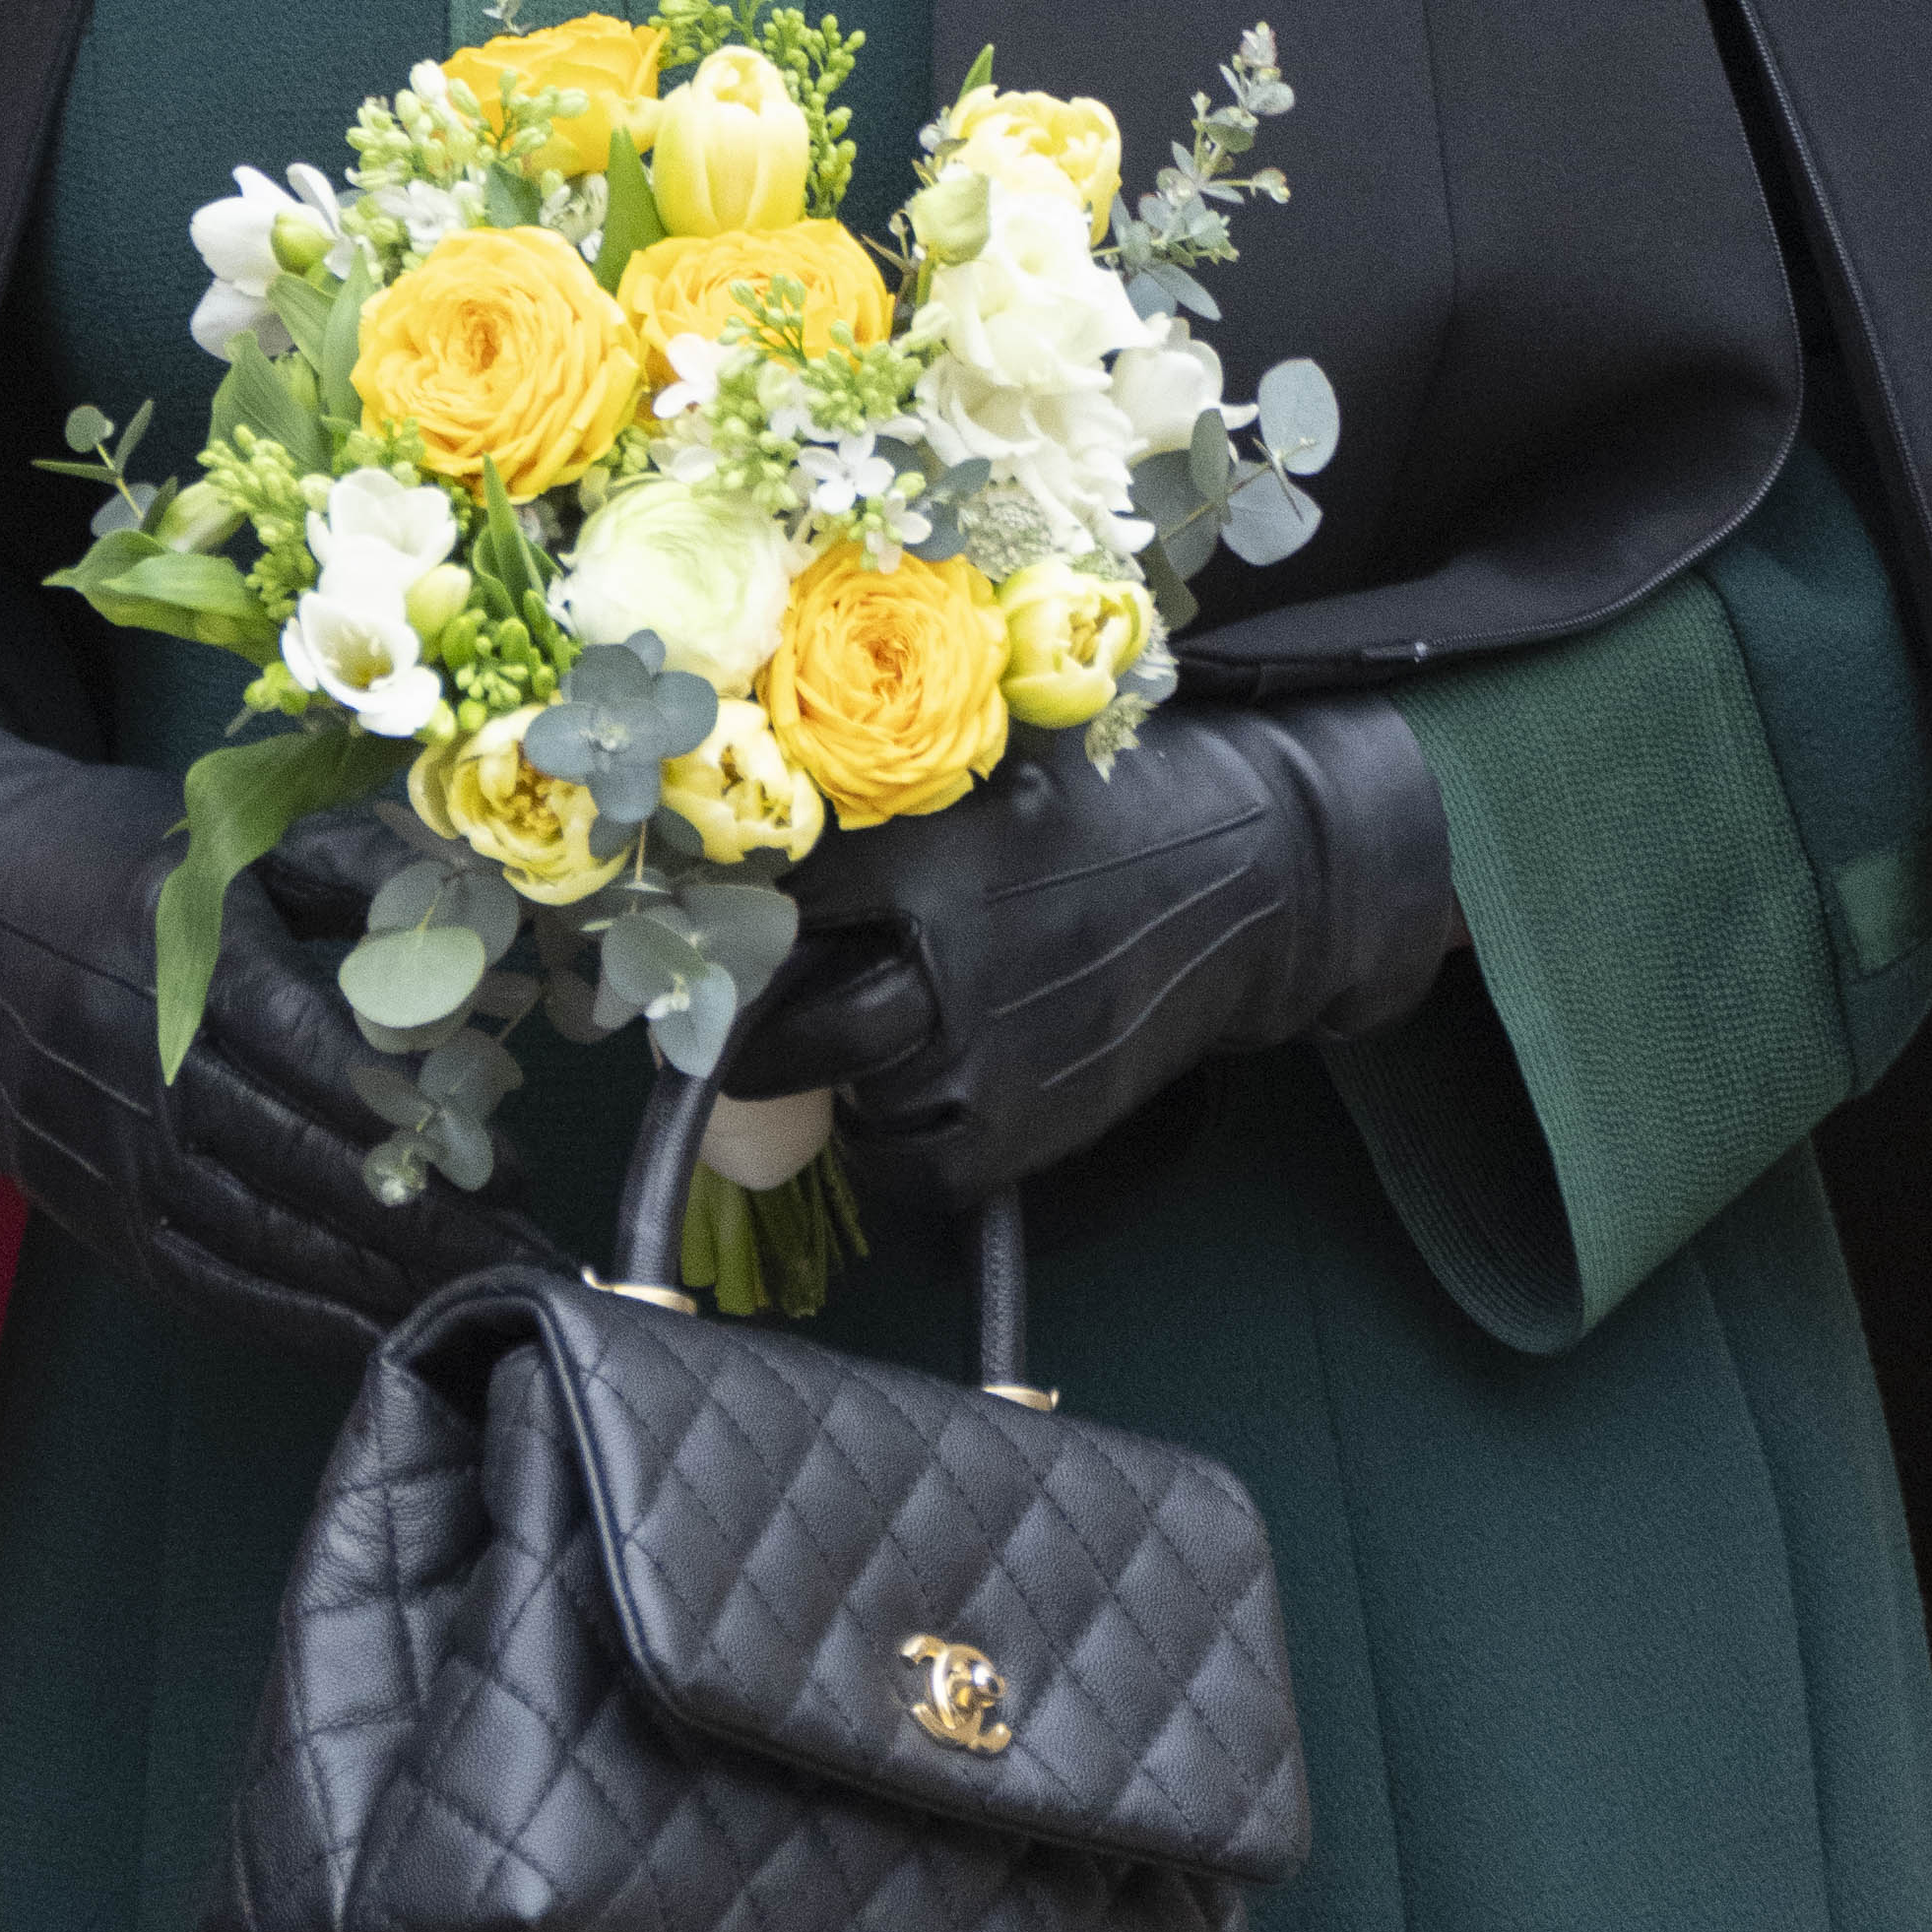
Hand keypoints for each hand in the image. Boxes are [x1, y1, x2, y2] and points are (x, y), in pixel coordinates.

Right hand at [0, 716, 553, 1375]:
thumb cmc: (132, 872)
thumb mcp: (241, 836)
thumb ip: (362, 867)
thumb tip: (484, 911)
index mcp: (193, 960)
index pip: (317, 1059)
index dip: (420, 1122)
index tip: (520, 1164)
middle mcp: (148, 1065)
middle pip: (303, 1163)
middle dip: (429, 1224)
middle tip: (537, 1256)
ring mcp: (114, 1149)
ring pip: (260, 1237)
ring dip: (376, 1283)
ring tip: (485, 1299)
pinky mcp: (95, 1208)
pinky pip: (204, 1281)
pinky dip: (293, 1318)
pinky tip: (374, 1331)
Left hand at [743, 700, 1454, 1213]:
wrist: (1250, 880)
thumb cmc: (1105, 807)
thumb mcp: (993, 762)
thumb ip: (884, 794)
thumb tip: (741, 805)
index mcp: (927, 852)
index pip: (773, 911)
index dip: (717, 935)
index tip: (681, 947)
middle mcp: (948, 957)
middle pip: (785, 1032)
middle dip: (747, 1040)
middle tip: (739, 1028)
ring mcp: (990, 1053)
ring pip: (848, 1103)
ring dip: (841, 1086)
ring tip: (872, 1042)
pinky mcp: (1029, 1128)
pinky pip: (913, 1169)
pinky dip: (897, 1148)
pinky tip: (918, 1098)